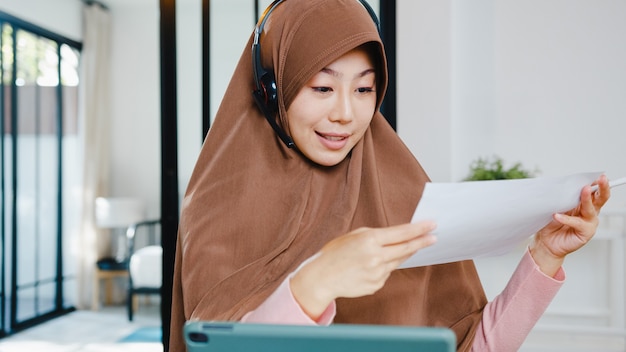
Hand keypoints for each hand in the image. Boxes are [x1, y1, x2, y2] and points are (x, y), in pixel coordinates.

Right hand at [290, 221, 436, 319]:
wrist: (322, 277)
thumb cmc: (335, 253)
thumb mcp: (354, 235)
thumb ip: (376, 235)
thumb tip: (398, 236)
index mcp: (369, 240)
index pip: (401, 233)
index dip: (418, 229)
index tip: (431, 225)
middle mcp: (376, 257)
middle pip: (406, 248)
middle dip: (421, 242)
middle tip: (433, 237)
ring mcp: (377, 273)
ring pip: (397, 261)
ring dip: (401, 254)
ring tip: (395, 249)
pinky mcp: (376, 285)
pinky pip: (386, 273)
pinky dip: (383, 267)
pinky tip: (369, 266)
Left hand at [530, 174, 610, 275]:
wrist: (546, 241)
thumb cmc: (551, 222)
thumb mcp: (557, 206)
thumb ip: (564, 197)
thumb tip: (565, 185)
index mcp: (584, 203)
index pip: (594, 190)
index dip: (598, 183)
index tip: (599, 175)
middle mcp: (589, 211)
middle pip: (600, 198)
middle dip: (602, 187)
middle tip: (601, 179)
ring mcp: (589, 222)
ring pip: (591, 209)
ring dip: (586, 199)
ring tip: (584, 190)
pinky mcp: (586, 232)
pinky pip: (577, 223)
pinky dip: (567, 219)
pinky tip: (557, 215)